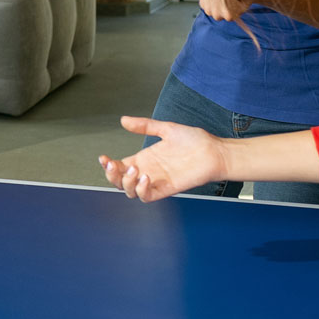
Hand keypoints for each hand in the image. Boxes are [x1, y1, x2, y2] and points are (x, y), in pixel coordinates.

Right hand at [97, 115, 228, 201]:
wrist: (214, 151)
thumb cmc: (195, 141)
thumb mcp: (166, 128)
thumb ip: (144, 126)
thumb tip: (124, 120)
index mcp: (145, 158)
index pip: (120, 166)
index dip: (108, 165)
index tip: (104, 157)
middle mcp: (147, 171)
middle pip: (120, 181)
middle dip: (112, 175)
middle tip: (114, 165)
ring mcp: (156, 181)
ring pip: (130, 191)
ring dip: (126, 183)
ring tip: (135, 169)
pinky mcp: (166, 189)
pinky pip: (147, 197)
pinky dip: (141, 190)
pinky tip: (145, 177)